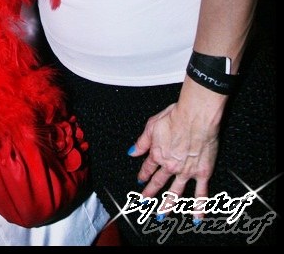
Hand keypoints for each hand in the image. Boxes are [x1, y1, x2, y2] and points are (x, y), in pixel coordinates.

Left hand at [127, 96, 220, 221]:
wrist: (195, 117)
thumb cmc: (175, 116)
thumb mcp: (152, 125)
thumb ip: (142, 142)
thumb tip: (132, 152)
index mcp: (158, 153)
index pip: (148, 167)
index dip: (143, 174)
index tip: (140, 181)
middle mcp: (170, 166)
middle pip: (158, 182)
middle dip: (150, 193)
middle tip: (143, 202)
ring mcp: (186, 172)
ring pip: (175, 192)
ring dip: (168, 205)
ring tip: (162, 215)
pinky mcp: (202, 173)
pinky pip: (200, 193)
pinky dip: (199, 206)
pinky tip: (197, 218)